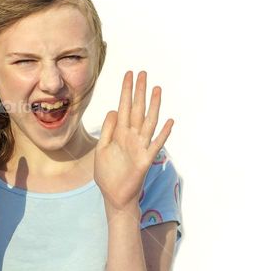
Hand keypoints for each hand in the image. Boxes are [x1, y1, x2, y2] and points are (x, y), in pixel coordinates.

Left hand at [95, 70, 173, 212]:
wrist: (114, 196)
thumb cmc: (108, 174)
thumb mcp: (101, 149)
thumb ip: (107, 130)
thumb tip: (113, 110)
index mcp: (120, 134)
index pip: (124, 107)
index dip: (126, 91)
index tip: (128, 74)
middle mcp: (132, 137)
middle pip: (137, 110)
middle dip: (139, 92)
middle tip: (143, 73)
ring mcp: (140, 147)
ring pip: (148, 123)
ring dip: (153, 106)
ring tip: (157, 89)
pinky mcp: (145, 161)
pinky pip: (155, 145)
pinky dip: (163, 134)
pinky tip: (169, 121)